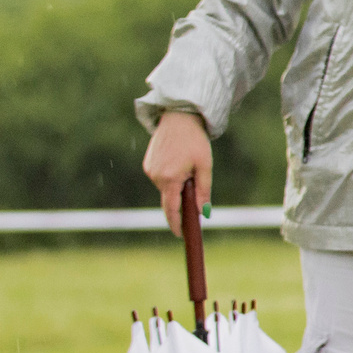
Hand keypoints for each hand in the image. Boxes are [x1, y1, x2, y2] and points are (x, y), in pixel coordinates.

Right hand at [142, 109, 212, 238]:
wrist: (179, 118)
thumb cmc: (195, 141)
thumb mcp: (204, 166)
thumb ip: (203, 191)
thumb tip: (203, 214)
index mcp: (170, 178)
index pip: (171, 209)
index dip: (176, 223)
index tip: (180, 234)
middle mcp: (155, 176)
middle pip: (168, 200)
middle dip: (178, 206)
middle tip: (192, 209)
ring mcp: (149, 169)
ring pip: (165, 188)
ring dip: (176, 188)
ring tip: (188, 169)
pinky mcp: (147, 163)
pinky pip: (160, 178)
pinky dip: (170, 179)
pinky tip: (178, 164)